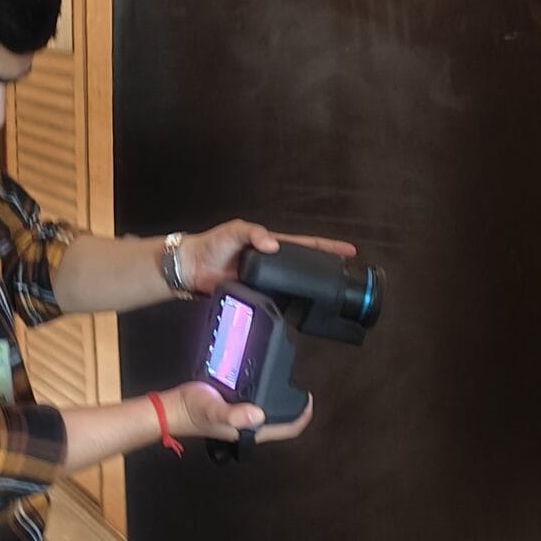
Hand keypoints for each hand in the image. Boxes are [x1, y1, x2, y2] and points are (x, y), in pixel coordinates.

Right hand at [165, 383, 316, 444]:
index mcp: (251, 431)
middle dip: (295, 408)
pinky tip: (266, 382)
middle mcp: (251, 427)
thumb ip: (233, 414)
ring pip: (272, 413)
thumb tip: (258, 414)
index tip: (309, 399)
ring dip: (282, 402)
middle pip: (282, 422)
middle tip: (301, 388)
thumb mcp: (213, 408)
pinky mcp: (236, 408)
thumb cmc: (192, 410)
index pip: (287, 429)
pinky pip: (259, 404)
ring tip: (289, 384)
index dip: (302, 417)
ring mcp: (244, 419)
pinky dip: (268, 395)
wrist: (173, 408)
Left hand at [178, 220, 358, 295]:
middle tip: (346, 273)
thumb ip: (253, 233)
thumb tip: (272, 245)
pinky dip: (292, 305)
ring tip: (332, 293)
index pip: (306, 245)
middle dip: (327, 268)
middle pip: (306, 266)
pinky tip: (303, 310)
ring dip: (312, 289)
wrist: (192, 269)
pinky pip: (279, 301)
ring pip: (295, 285)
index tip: (348, 250)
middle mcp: (273, 263)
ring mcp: (267, 281)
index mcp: (271, 244)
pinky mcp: (258, 296)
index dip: (327, 247)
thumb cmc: (212, 245)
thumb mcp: (234, 230)